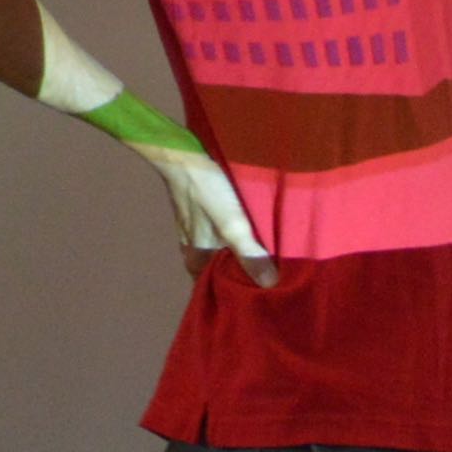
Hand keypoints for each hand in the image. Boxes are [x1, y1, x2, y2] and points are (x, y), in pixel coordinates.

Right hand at [126, 137, 277, 288]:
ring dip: (236, 255)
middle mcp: (192, 250)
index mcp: (196, 260)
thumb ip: (248, 253)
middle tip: (269, 279)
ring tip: (265, 257)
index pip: (214, 289)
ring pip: (217, 252)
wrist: (182, 154)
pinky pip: (216, 234)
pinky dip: (231, 237)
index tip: (260, 297)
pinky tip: (249, 231)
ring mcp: (193, 231)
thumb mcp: (231, 224)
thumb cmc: (205, 191)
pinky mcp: (197, 213)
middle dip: (238, 275)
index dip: (234, 294)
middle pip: (217, 271)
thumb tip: (269, 284)